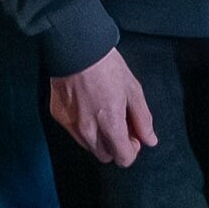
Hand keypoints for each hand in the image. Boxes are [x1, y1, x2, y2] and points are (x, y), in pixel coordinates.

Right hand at [48, 49, 157, 167]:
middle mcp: (88, 131)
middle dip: (115, 145)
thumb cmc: (108, 67)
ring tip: (102, 112)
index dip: (131, 149)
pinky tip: (86, 106)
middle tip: (118, 123)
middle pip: (105, 156)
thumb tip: (150, 140)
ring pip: (89, 146)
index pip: (123, 159)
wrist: (76, 49)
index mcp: (110, 125)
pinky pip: (74, 133)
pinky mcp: (58, 117)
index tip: (132, 134)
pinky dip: (83, 126)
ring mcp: (70, 125)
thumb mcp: (133, 90)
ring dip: (99, 138)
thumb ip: (143, 119)